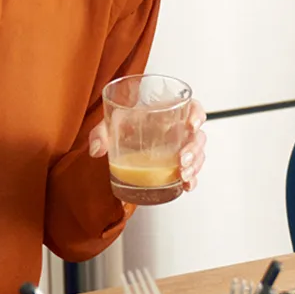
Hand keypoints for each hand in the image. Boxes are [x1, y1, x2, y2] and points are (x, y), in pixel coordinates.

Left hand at [88, 100, 208, 191]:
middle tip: (182, 160)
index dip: (197, 115)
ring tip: (182, 175)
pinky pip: (192, 171)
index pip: (193, 108)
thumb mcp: (111, 123)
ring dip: (194, 166)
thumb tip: (96, 149)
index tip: (191, 124)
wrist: (123, 137)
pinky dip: (191, 180)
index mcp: (168, 112)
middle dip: (194, 150)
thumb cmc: (124, 124)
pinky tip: (185, 185)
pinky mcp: (178, 165)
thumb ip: (101, 133)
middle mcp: (178, 130)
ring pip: (198, 155)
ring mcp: (180, 148)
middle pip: (198, 136)